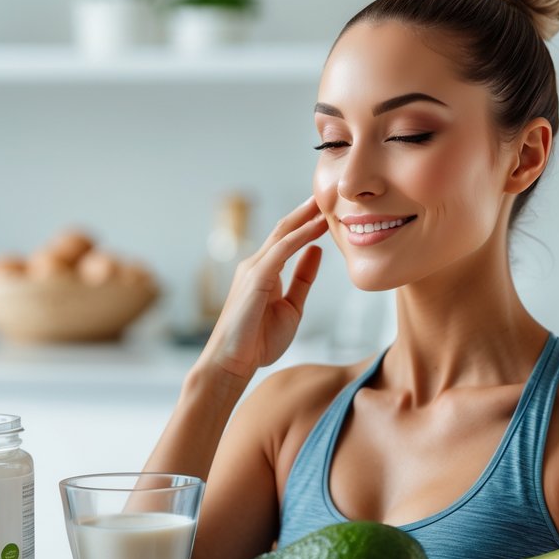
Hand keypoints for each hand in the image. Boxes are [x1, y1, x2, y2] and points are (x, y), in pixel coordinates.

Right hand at [201, 196, 327, 380]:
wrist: (232, 364)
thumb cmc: (258, 341)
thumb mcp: (291, 306)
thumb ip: (303, 278)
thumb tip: (317, 252)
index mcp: (265, 272)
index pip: (287, 239)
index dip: (306, 223)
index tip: (327, 209)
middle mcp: (256, 265)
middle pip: (284, 229)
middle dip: (306, 211)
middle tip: (327, 194)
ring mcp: (253, 270)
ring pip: (282, 234)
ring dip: (305, 217)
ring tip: (325, 202)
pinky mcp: (255, 278)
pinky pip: (281, 251)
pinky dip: (300, 236)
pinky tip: (317, 227)